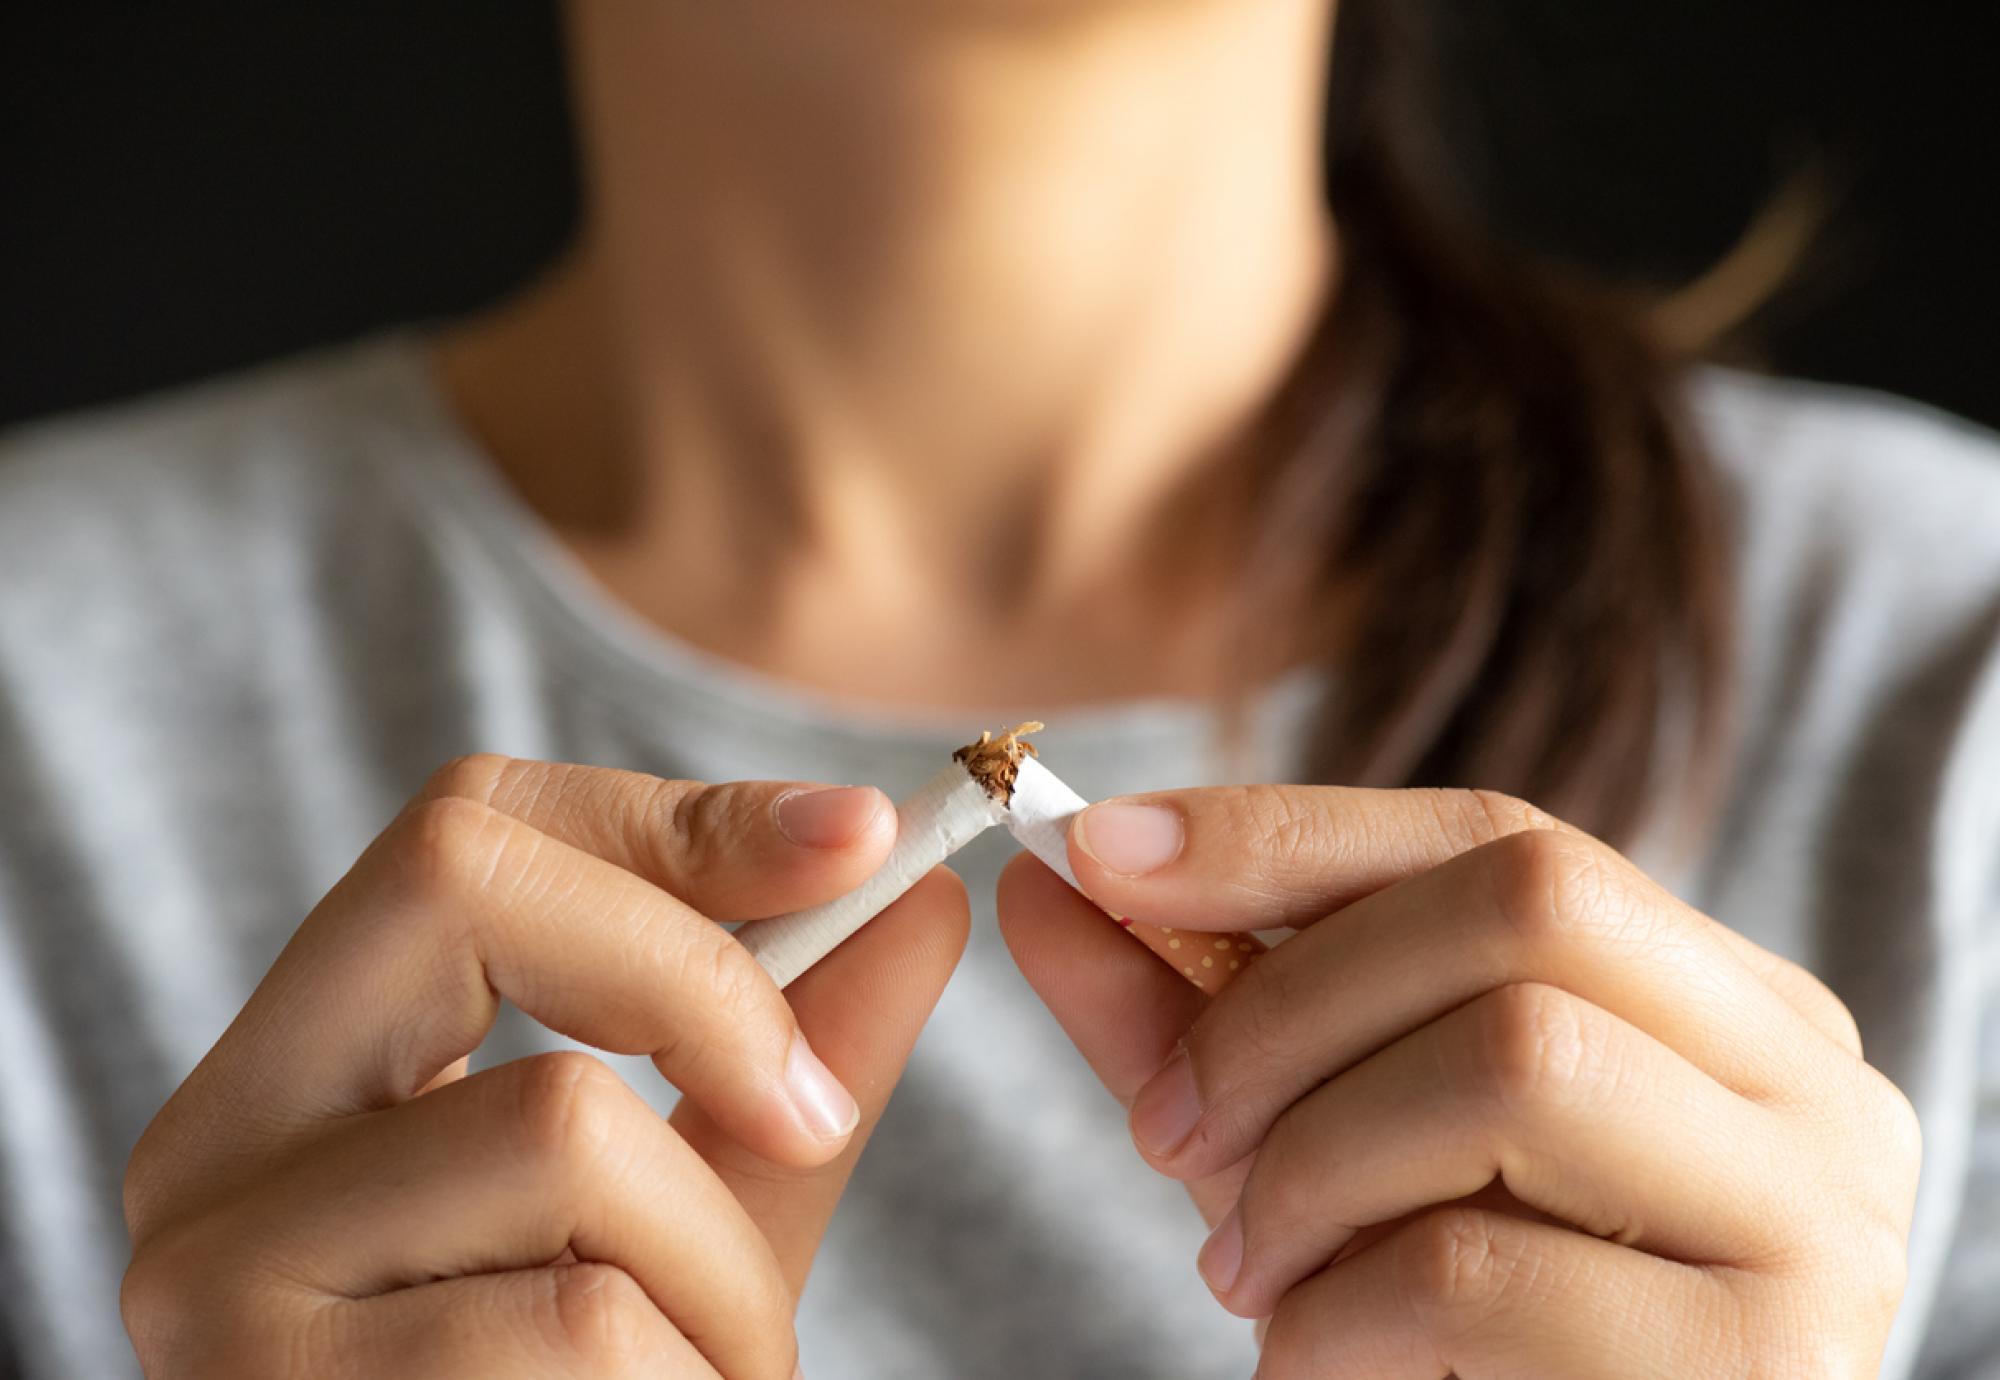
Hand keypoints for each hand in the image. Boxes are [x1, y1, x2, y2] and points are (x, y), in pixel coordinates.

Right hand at [122, 755, 968, 1378]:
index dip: (681, 817)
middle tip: (811, 1119)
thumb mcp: (700, 1218)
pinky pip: (584, 1320)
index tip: (865, 841)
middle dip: (702, 986)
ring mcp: (224, 1278)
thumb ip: (790, 1061)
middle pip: (465, 884)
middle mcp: (216, 1150)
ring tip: (702, 1376)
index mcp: (303, 1070)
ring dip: (721, 1277)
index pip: (469, 832)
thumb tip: (920, 897)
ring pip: (569, 1127)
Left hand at [998, 786, 1919, 1377]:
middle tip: (1170, 1129)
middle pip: (1527, 906)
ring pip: (1518, 1061)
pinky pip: (1487, 1267)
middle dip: (1290, 1001)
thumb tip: (1044, 881)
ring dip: (1312, 1165)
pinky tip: (1314, 1362)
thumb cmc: (1445, 1332)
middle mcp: (1806, 1082)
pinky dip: (1340, 1312)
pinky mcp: (1769, 1363)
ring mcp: (1817, 1216)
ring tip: (1251, 1271)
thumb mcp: (1319, 1140)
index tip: (1099, 847)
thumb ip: (1200, 1016)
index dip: (1287, 831)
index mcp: (1723, 999)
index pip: (1503, 834)